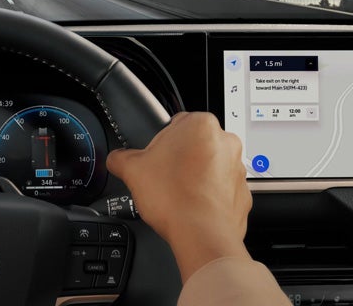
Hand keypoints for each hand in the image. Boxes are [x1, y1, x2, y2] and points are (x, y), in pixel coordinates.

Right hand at [106, 112, 251, 282]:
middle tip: (162, 178)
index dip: (159, 144)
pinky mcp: (243, 191)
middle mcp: (226, 141)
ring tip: (176, 194)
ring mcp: (237, 167)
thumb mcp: (132, 170)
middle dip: (178, 159)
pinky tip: (190, 206)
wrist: (201, 234)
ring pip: (208, 165)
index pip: (174, 123)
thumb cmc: (174, 197)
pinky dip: (207, 195)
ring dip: (193, 176)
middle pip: (193, 144)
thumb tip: (116, 158)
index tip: (153, 159)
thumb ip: (120, 157)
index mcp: (200, 124)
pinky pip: (220, 188)